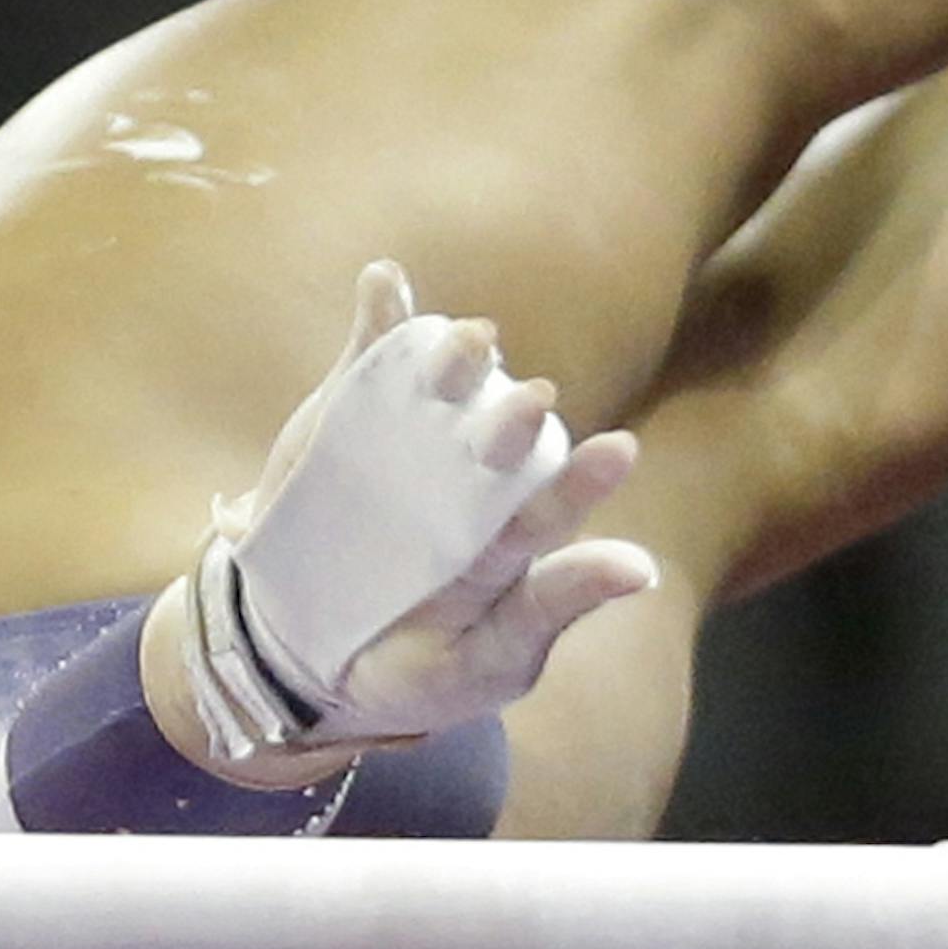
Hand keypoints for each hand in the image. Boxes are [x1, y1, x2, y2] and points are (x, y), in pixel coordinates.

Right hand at [198, 262, 659, 759]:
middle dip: (513, 421)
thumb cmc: (420, 666)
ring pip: (446, 386)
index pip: (553, 505)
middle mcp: (477, 475)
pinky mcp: (354, 412)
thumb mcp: (484, 660)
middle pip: (502, 439)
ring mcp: (415, 438)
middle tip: (534, 403)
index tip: (620, 451)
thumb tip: (643, 568)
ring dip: (459, 356)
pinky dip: (379, 316)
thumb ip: (551, 608)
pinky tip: (385, 282)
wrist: (303, 643)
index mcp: (513, 535)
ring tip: (473, 339)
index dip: (583, 481)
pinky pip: (370, 360)